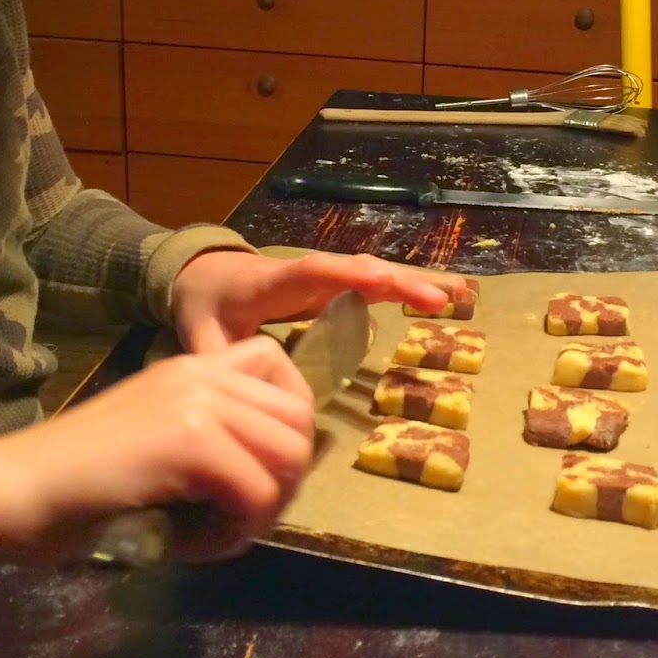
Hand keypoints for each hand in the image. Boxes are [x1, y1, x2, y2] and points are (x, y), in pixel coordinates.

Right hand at [0, 334, 313, 563]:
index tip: (260, 472)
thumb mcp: (152, 440)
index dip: (287, 423)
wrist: (10, 491)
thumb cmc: (71, 484)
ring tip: (213, 534)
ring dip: (261, 510)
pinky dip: (232, 535)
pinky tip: (189, 546)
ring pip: (287, 456)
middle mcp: (199, 372)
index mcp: (190, 367)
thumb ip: (208, 438)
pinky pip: (255, 494)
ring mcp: (196, 402)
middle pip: (297, 420)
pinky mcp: (189, 441)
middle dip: (282, 481)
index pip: (279, 365)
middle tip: (237, 520)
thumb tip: (271, 476)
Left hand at [170, 250, 465, 356]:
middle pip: (358, 270)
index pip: (315, 272)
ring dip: (413, 282)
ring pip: (374, 275)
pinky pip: (374, 285)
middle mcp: (306, 272)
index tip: (384, 282)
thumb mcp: (199, 332)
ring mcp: (324, 278)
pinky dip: (407, 288)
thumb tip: (231, 387)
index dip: (349, 276)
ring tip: (458, 292)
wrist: (203, 273)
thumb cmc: (204, 302)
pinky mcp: (334, 287)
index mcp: (274, 281)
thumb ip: (214, 356)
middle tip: (440, 298)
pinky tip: (442, 298)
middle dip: (398, 281)